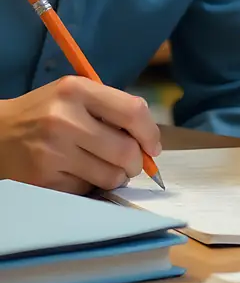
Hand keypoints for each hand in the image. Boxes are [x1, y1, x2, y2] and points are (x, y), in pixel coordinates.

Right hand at [0, 77, 161, 194]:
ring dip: (114, 177)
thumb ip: (111, 110)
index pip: (132, 112)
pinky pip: (86, 191)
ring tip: (101, 167)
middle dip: (135, 163)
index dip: (150, 133)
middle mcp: (64, 119)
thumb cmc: (45, 112)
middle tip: (129, 163)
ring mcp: (53, 152)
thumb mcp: (74, 95)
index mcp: (76, 90)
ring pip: (110, 177)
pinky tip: (75, 173)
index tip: (153, 147)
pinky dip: (89, 187)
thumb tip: (149, 145)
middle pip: (126, 151)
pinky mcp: (44, 180)